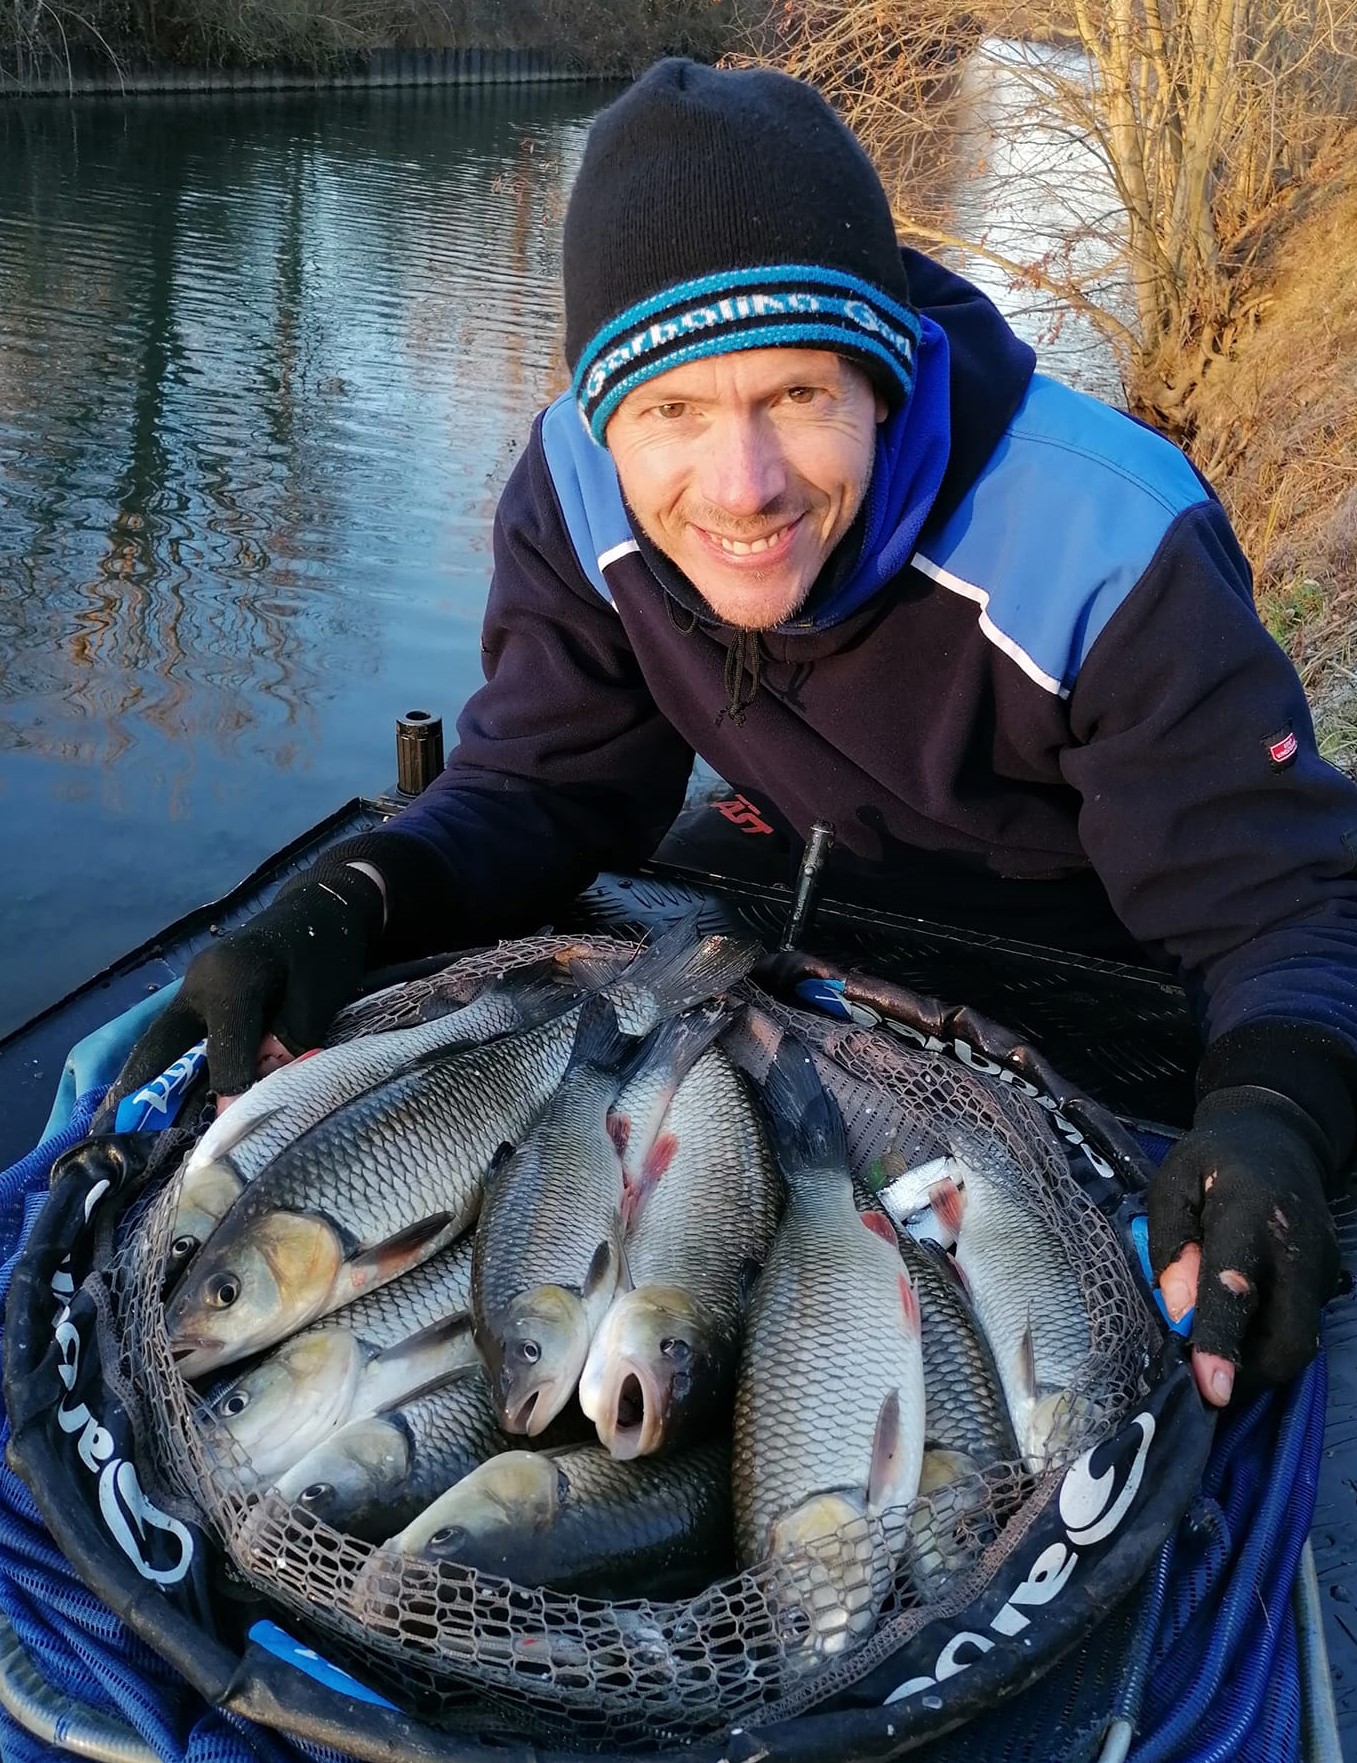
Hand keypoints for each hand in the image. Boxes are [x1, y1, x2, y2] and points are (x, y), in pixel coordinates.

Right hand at [108, 860, 384, 1106]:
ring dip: (147, 1080)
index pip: (224, 1052)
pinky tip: (162, 1098)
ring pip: (160, 1042)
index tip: (233, 1134)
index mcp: (231, 980)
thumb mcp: (318, 1003)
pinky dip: (166, 1066)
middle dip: (140, 1089)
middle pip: (160, 1046)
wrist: (322, 906)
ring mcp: (192, 987)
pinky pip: (175, 1037)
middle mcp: (198, 983)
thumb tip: (255, 1095)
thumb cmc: (326, 952)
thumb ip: (286, 1048)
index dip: (233, 1092)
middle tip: (120, 1133)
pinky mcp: (197, 995)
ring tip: (129, 1126)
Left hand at [1148, 1086, 1340, 1405]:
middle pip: (1288, 1338)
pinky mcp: (1328, 1279)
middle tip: (1201, 1378)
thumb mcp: (1173, 1186)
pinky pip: (1300, 1325)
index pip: (1235, 1288)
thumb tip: (1179, 1311)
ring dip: (1256, 1361)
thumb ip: (1171, 1245)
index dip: (1222, 1341)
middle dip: (1247, 1372)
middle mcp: (1298, 1248)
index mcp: (1249, 1215)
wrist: (1277, 1138)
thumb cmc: (1212, 1161)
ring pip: (1298, 1341)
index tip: (1211, 1389)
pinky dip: (1267, 1340)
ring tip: (1213, 1351)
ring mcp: (1322, 1266)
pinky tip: (1237, 1327)